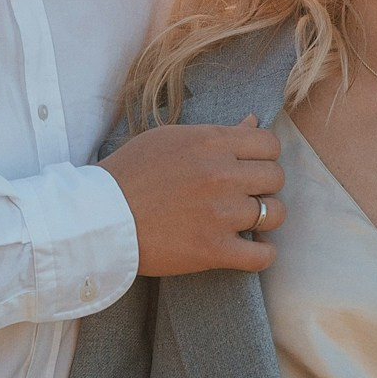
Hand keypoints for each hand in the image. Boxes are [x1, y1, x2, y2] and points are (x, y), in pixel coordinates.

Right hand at [101, 116, 284, 276]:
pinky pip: (263, 256)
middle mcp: (222, 175)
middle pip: (276, 177)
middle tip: (245, 196)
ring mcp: (221, 214)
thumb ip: (216, 133)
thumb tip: (253, 122)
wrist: (100, 218)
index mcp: (211, 143)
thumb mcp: (170, 139)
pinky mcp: (214, 250)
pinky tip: (250, 249)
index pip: (269, 144)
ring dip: (264, 218)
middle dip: (264, 186)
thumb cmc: (130, 174)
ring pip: (275, 214)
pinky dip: (262, 254)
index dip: (263, 157)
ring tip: (246, 222)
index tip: (250, 169)